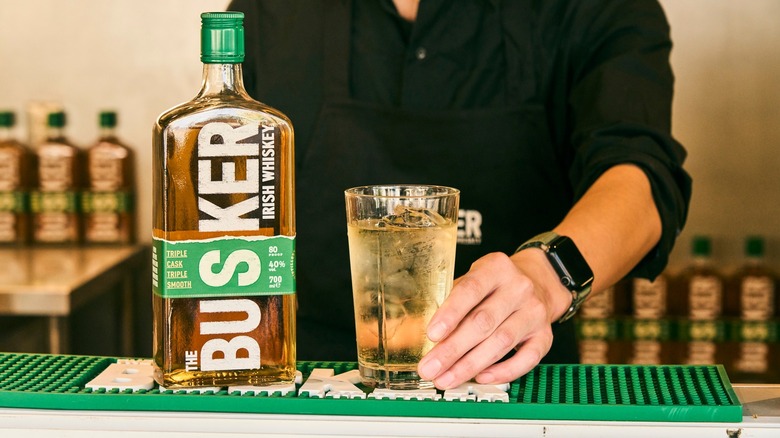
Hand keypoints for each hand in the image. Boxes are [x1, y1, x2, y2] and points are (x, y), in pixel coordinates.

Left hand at [417, 249, 571, 388]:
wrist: (539, 283)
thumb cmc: (495, 286)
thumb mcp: (472, 280)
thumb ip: (449, 302)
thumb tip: (417, 331)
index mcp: (496, 268)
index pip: (471, 290)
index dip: (450, 314)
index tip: (432, 335)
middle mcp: (519, 288)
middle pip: (483, 322)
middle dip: (453, 349)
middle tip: (430, 368)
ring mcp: (534, 312)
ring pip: (501, 342)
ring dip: (470, 365)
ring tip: (446, 378)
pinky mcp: (545, 335)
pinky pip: (526, 359)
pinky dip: (502, 372)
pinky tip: (480, 377)